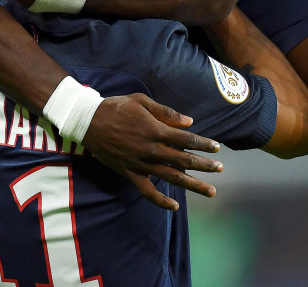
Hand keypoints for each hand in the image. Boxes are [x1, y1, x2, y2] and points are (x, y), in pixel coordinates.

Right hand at [84, 93, 222, 210]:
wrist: (88, 121)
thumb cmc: (116, 107)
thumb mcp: (141, 101)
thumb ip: (166, 112)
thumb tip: (189, 122)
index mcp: (156, 130)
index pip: (186, 139)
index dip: (203, 144)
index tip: (217, 148)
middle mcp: (151, 149)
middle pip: (183, 160)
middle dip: (204, 165)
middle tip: (220, 169)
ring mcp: (141, 164)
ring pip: (171, 177)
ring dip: (193, 185)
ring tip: (210, 191)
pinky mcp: (130, 173)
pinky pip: (147, 191)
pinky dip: (161, 201)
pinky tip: (174, 206)